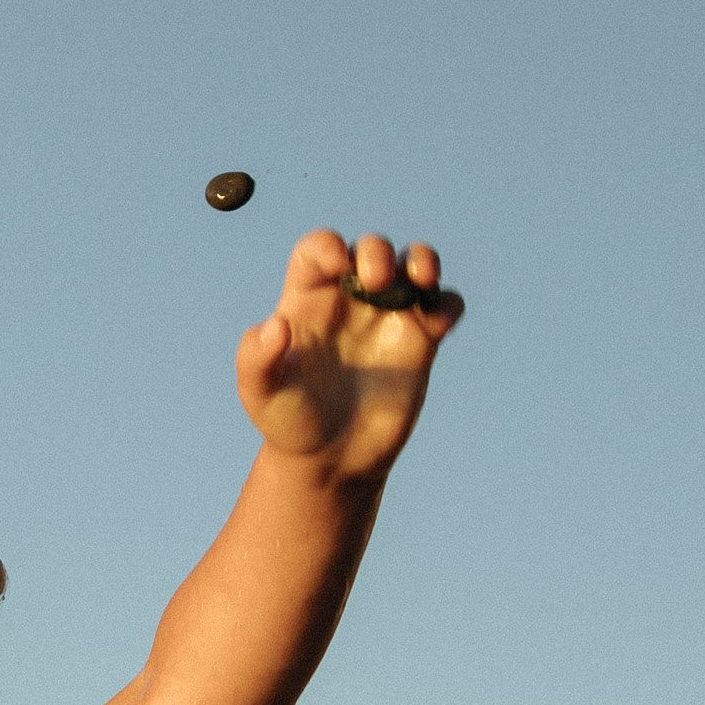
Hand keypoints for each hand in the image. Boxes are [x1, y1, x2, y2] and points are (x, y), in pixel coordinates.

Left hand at [236, 229, 464, 479]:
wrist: (329, 458)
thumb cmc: (288, 421)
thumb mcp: (260, 393)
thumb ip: (257, 358)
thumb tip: (276, 325)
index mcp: (308, 299)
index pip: (319, 250)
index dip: (329, 246)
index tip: (337, 265)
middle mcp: (350, 300)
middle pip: (370, 250)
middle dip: (377, 253)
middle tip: (376, 282)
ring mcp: (387, 317)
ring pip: (413, 267)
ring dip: (423, 261)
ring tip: (422, 279)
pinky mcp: (420, 342)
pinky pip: (444, 306)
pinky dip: (447, 304)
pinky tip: (437, 323)